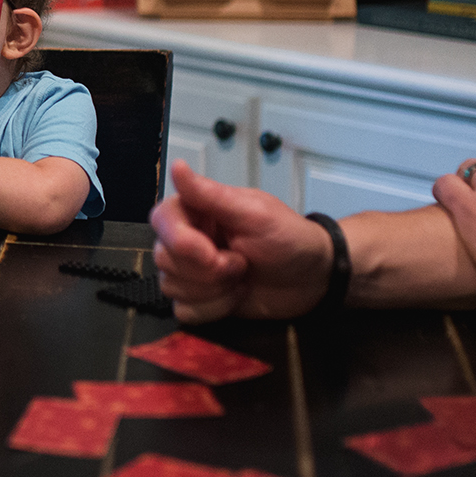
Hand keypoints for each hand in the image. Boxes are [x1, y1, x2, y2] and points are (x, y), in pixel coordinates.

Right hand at [150, 162, 331, 322]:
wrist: (313, 279)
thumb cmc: (289, 238)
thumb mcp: (254, 213)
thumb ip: (210, 194)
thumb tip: (176, 165)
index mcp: (197, 210)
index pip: (162, 220)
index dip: (180, 241)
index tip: (211, 254)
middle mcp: (188, 238)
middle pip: (164, 258)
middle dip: (206, 270)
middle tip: (242, 264)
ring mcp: (192, 272)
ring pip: (171, 286)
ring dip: (213, 290)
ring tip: (242, 278)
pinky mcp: (200, 299)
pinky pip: (184, 311)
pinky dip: (212, 309)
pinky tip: (236, 296)